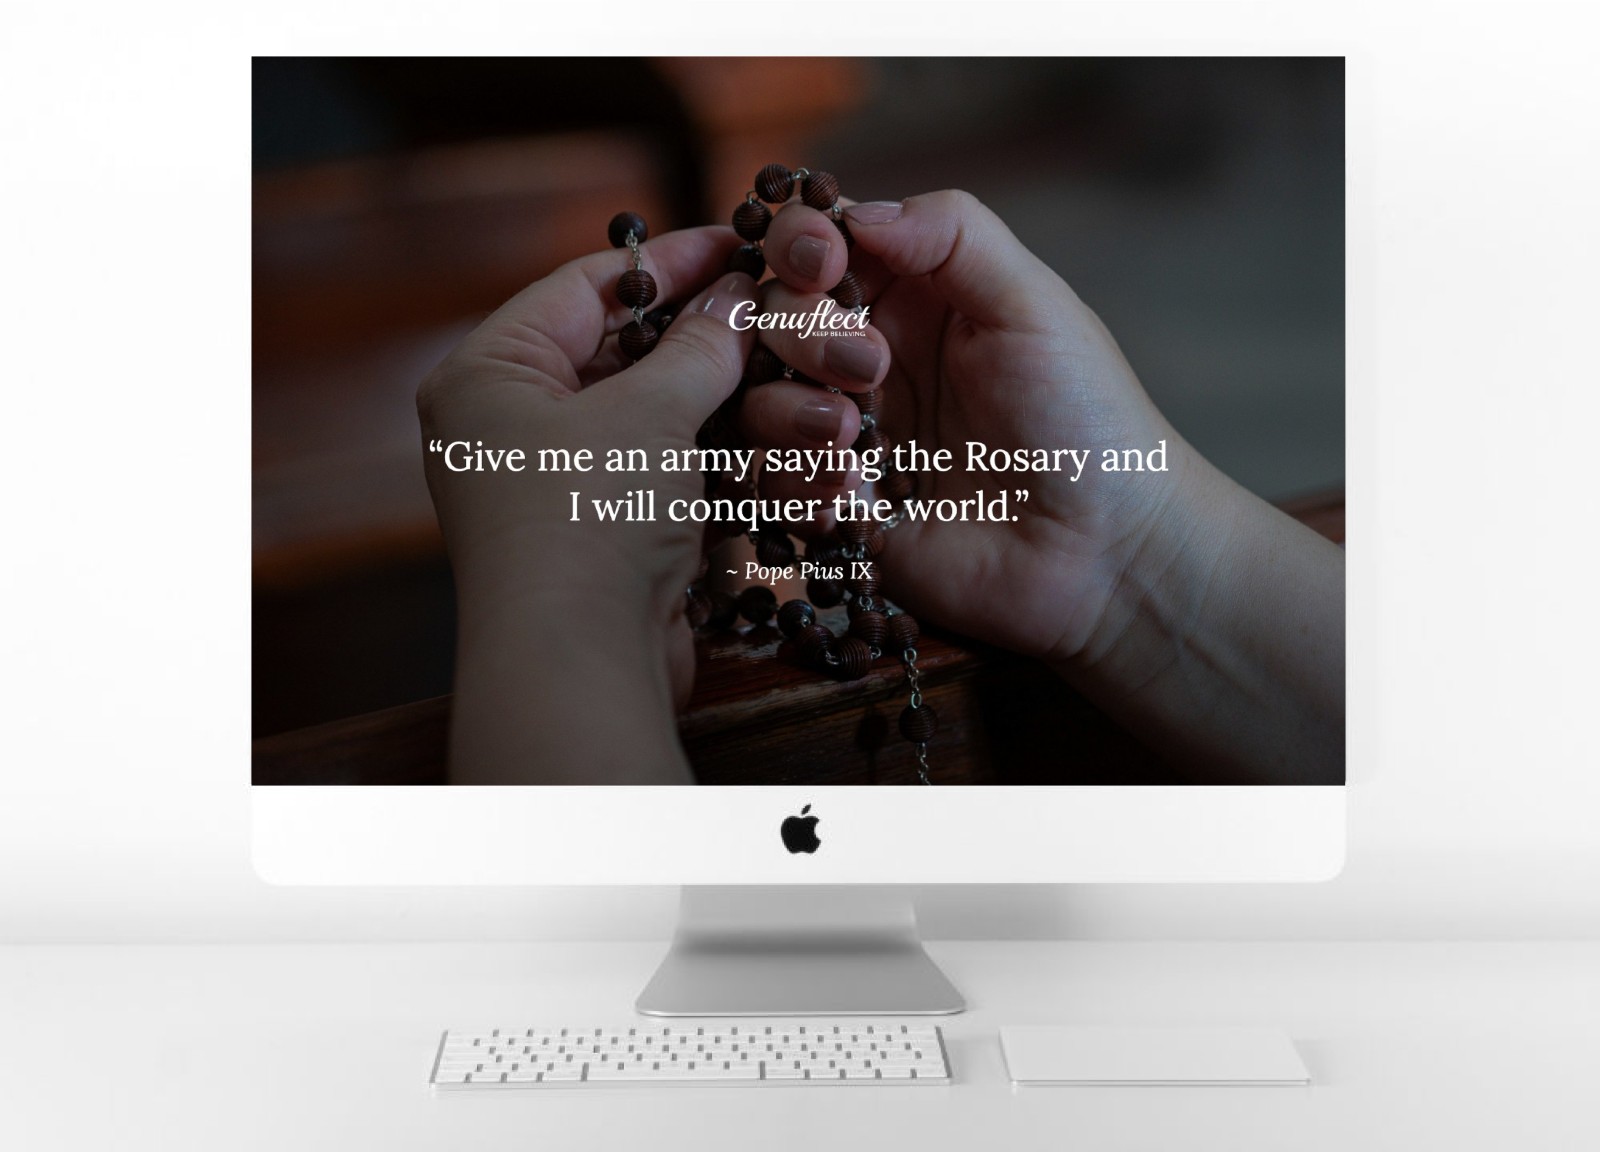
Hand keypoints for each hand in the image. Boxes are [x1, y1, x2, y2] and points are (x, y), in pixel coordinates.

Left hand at [418, 226, 756, 782]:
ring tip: (817, 398)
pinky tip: (800, 460)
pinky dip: (734, 474)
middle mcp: (516, 430)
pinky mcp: (613, 543)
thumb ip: (700, 346)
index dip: (669, 262)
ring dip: (744, 417)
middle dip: (719, 350)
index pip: (586, 289)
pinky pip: (679, 486)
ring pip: (668, 429)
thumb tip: (739, 294)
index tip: (738, 243)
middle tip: (785, 317)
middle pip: (634, 360)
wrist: (582, 665)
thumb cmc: (588, 518)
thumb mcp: (649, 411)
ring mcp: (568, 491)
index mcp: (490, 376)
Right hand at [742, 191, 1343, 781]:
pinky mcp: (838, 511)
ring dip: (788, 410)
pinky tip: (859, 495)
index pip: (815, 248)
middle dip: (800, 333)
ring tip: (853, 439)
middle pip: (770, 319)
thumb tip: (854, 211)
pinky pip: (770, 486)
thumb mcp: (1032, 303)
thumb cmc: (1085, 418)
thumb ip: (952, 234)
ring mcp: (844, 438)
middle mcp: (864, 360)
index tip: (818, 262)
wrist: (1103, 547)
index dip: (798, 246)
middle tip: (868, 369)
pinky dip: (800, 482)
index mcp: (910, 297)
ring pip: (753, 402)